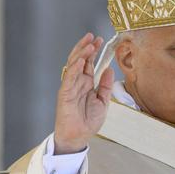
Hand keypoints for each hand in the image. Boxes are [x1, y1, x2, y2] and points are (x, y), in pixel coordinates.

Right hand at [53, 33, 114, 153]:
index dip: (93, 51)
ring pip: (74, 66)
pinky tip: (82, 60)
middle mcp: (77, 82)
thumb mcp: (103, 101)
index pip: (89, 63)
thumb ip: (106, 86)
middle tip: (94, 37)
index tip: (100, 41)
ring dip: (81, 54)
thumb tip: (109, 69)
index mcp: (86, 83)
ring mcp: (70, 87)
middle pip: (80, 60)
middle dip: (86, 48)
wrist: (79, 136)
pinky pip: (69, 78)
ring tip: (89, 44)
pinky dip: (75, 68)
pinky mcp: (65, 94)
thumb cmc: (88, 121)